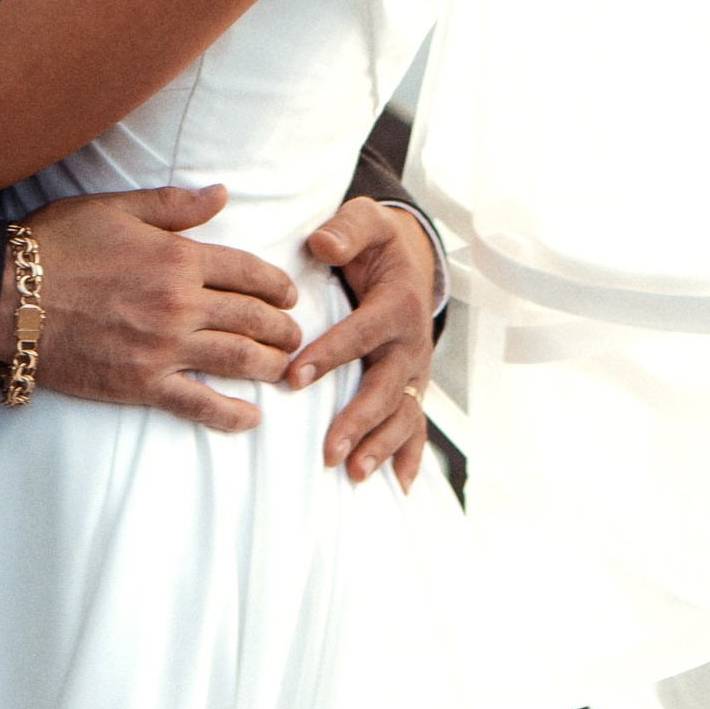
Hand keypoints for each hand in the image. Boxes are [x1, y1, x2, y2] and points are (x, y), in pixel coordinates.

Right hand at [0, 186, 303, 435]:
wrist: (6, 296)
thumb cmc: (56, 244)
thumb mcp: (114, 208)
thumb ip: (172, 205)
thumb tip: (221, 195)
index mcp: (177, 258)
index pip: (247, 271)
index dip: (276, 284)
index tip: (289, 295)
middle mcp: (179, 305)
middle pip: (253, 319)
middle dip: (283, 328)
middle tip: (295, 335)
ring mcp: (163, 349)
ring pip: (238, 361)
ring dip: (270, 365)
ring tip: (284, 369)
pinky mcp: (142, 384)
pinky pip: (199, 405)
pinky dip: (231, 415)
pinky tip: (250, 418)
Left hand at [288, 197, 437, 488]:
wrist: (414, 259)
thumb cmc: (378, 242)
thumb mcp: (365, 221)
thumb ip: (345, 230)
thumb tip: (322, 244)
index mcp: (396, 304)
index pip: (360, 333)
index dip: (329, 355)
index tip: (294, 376)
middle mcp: (410, 343)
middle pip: (384, 387)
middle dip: (357, 420)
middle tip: (328, 450)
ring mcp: (414, 370)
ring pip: (400, 414)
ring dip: (379, 446)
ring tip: (354, 474)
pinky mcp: (412, 387)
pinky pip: (415, 425)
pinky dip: (410, 457)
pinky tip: (398, 487)